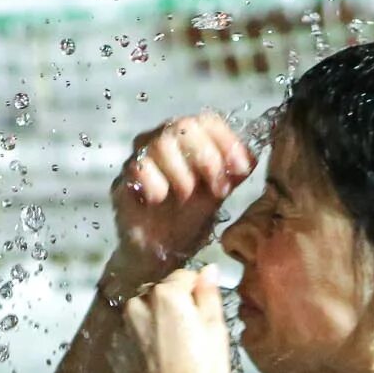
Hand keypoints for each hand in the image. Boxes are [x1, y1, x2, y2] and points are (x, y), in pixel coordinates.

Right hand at [108, 113, 256, 289]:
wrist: (161, 251)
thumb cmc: (189, 217)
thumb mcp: (219, 194)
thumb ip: (233, 173)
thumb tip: (248, 159)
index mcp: (191, 139)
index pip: (208, 121)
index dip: (227, 141)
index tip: (240, 170)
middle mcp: (165, 140)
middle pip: (184, 126)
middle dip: (206, 158)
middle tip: (216, 190)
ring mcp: (142, 156)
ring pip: (161, 143)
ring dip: (181, 172)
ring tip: (186, 196)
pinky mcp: (125, 178)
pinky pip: (138, 166)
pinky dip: (155, 183)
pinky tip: (160, 200)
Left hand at [108, 266, 232, 372]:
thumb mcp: (217, 335)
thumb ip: (209, 297)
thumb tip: (209, 271)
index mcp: (167, 296)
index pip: (184, 276)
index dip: (198, 294)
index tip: (205, 316)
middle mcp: (137, 306)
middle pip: (160, 293)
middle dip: (175, 308)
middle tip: (193, 339)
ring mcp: (122, 330)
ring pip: (144, 314)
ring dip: (158, 325)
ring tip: (177, 354)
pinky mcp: (115, 352)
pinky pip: (132, 336)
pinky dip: (144, 343)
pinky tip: (161, 365)